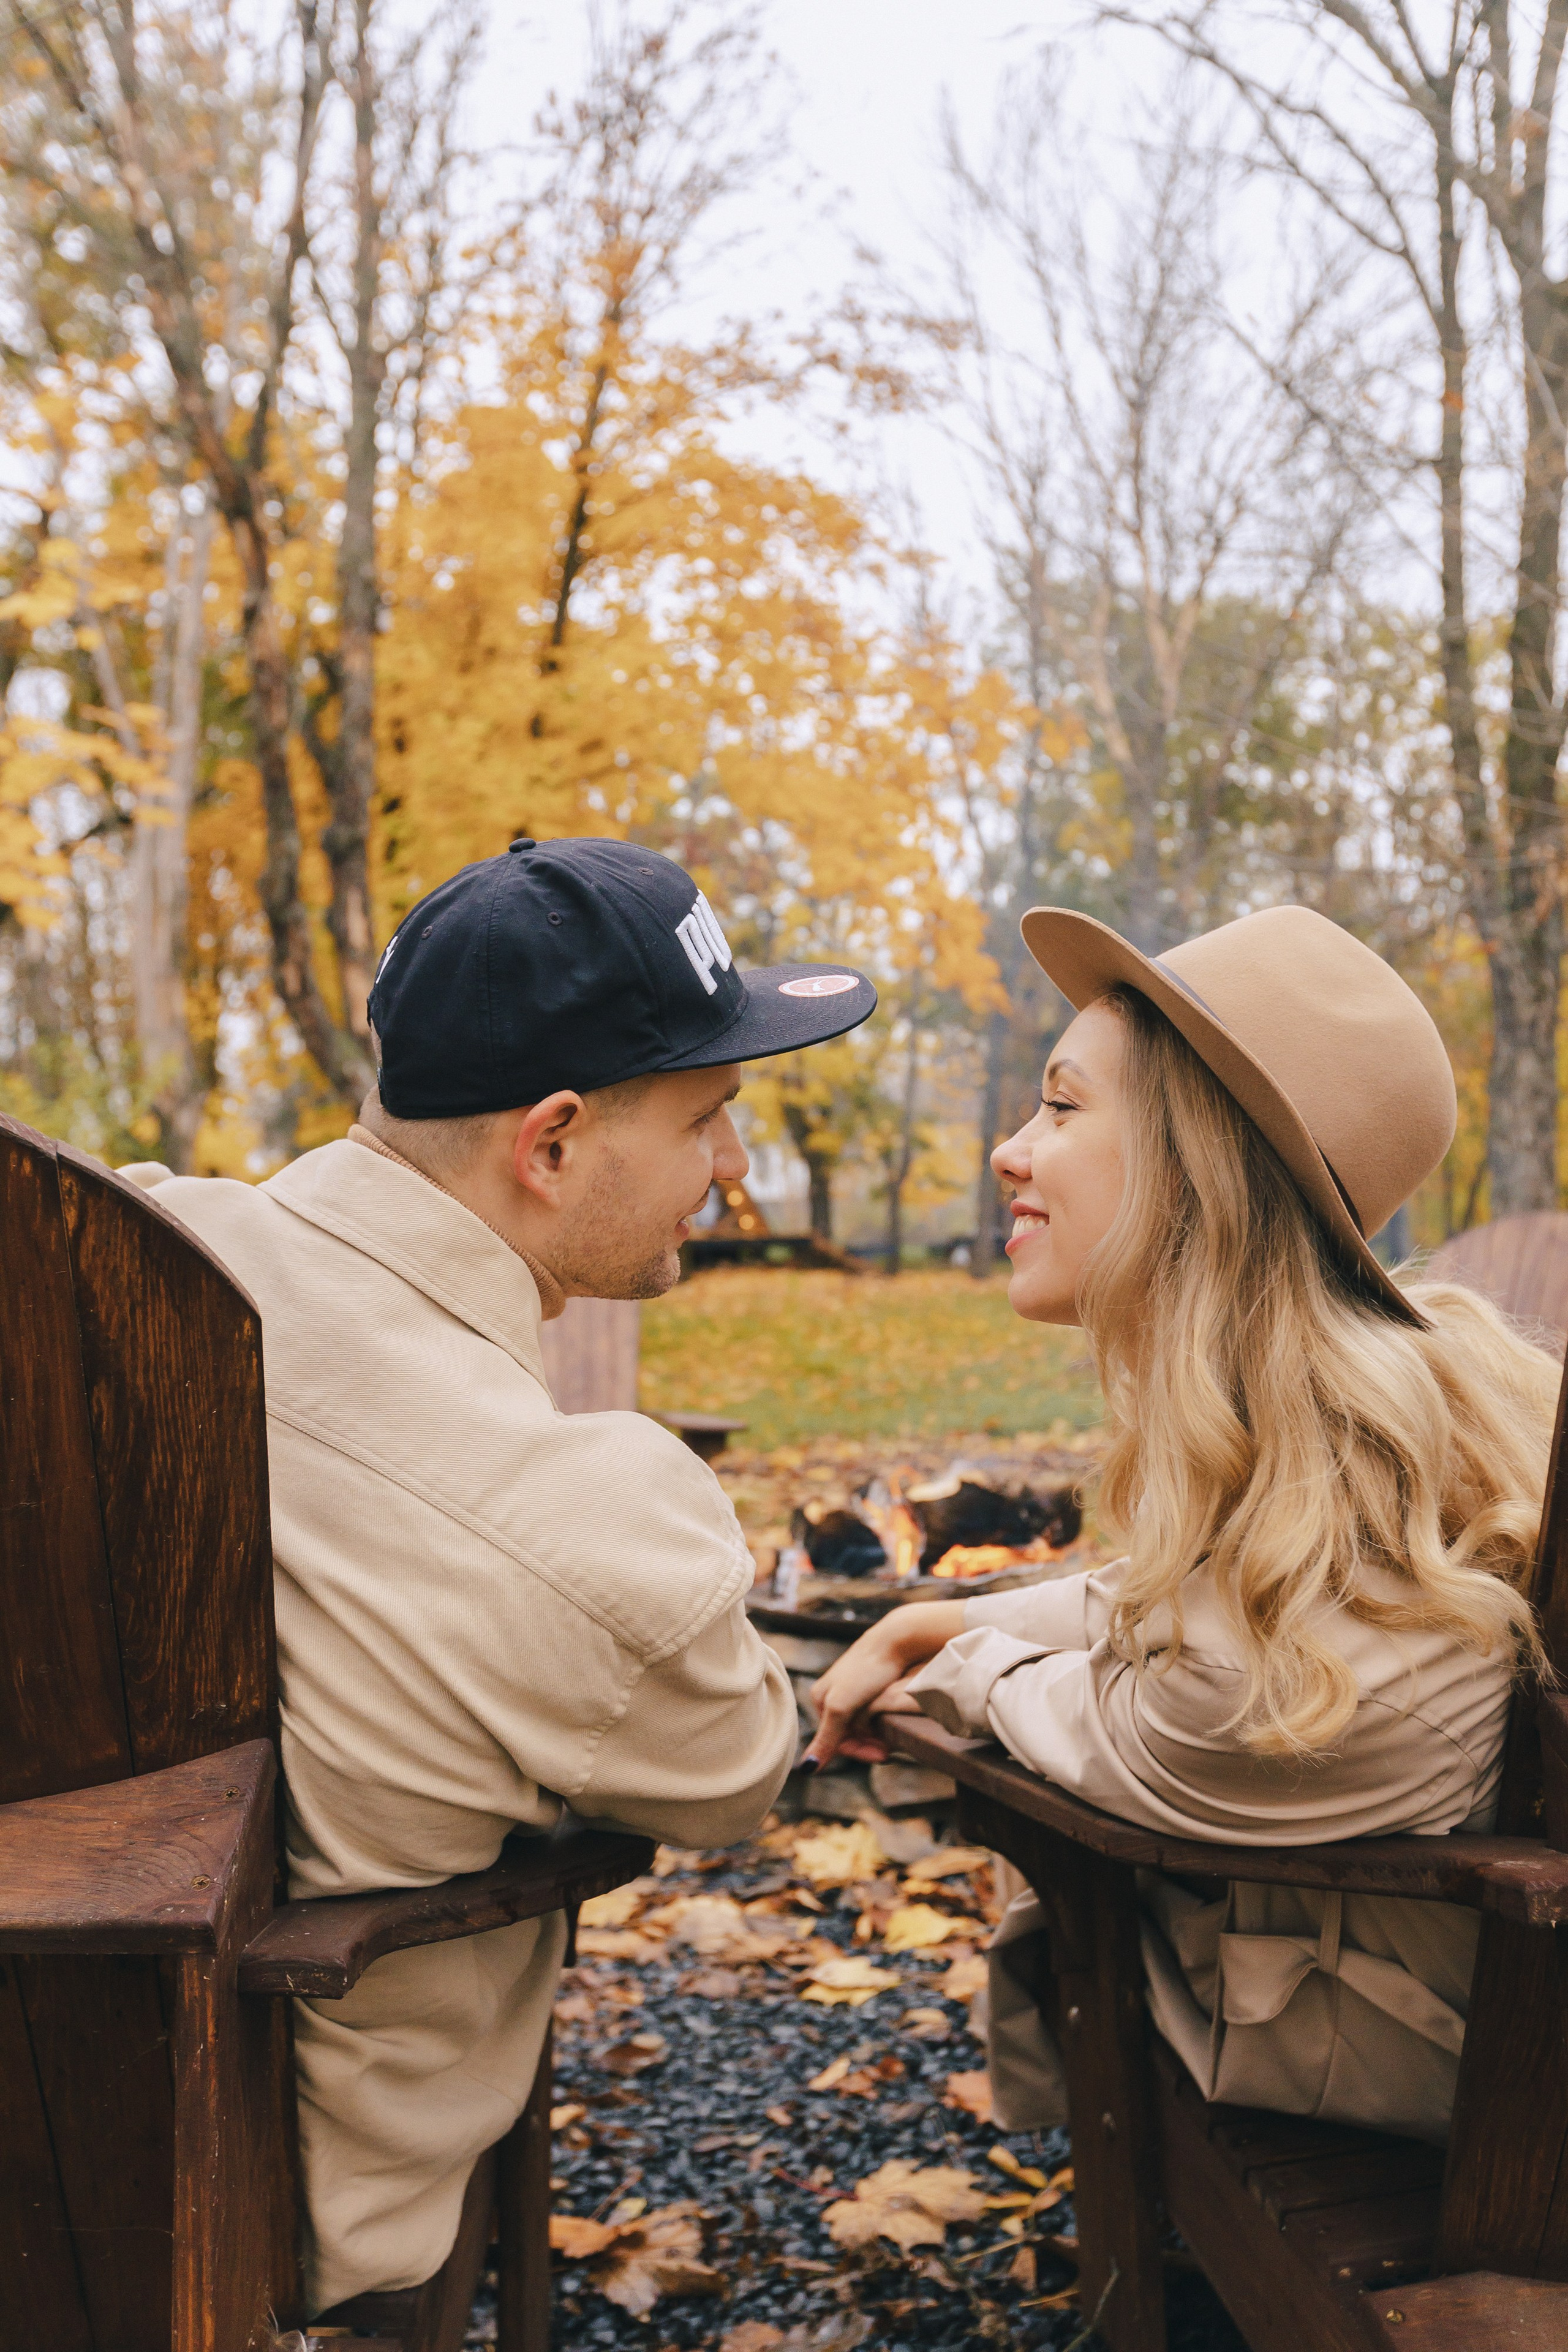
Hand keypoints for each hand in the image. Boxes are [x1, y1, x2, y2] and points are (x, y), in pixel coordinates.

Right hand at [802, 1603, 964, 1771]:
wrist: (897, 1640)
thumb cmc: (867, 1671)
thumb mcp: (842, 1707)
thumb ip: (826, 1738)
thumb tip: (808, 1768)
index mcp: (819, 1698)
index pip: (833, 1740)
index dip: (857, 1751)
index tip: (881, 1755)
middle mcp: (833, 1694)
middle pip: (848, 1734)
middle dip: (868, 1743)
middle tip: (889, 1750)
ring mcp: (852, 1689)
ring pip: (862, 1724)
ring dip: (876, 1735)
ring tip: (893, 1737)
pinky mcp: (870, 1684)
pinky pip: (873, 1712)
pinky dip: (882, 1721)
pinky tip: (893, 1721)